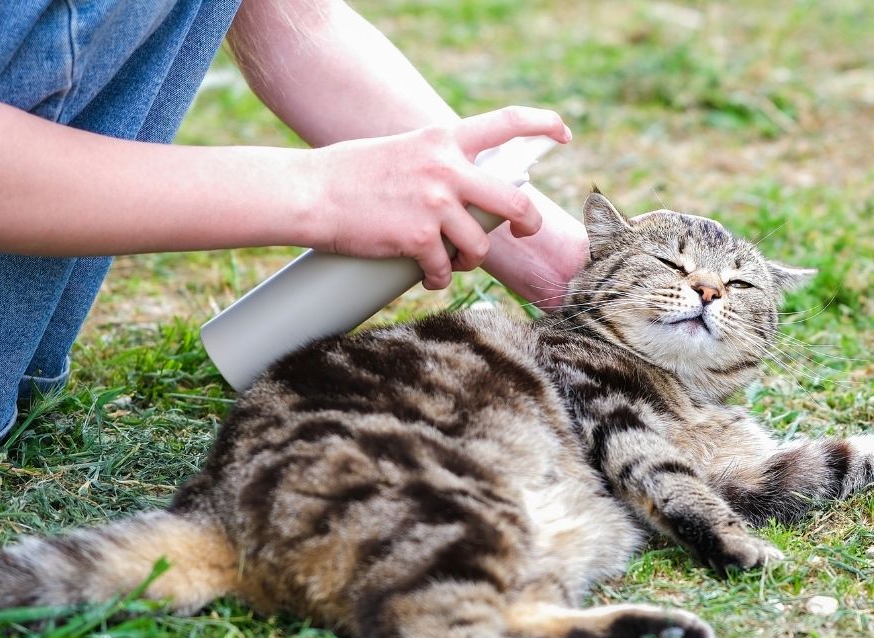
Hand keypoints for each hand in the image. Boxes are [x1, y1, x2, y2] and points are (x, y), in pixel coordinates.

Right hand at [308, 106, 571, 289]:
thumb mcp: (404, 152)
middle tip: (524, 230)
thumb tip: (467, 191)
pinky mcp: (419, 239)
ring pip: (478, 246)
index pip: (506, 122)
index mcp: (443, 140)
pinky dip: (438, 279)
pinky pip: (445, 270)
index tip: (563, 133)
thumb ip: (438, 164)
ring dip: (469, 260)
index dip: (543, 125)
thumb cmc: (350, 174)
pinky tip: (427, 277)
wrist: (310, 194)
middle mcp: (446, 169)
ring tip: (450, 261)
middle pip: (514, 202)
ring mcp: (435, 205)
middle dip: (528, 223)